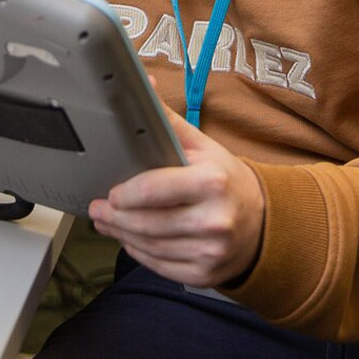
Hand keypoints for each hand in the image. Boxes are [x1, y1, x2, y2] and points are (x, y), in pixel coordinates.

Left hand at [88, 106, 265, 288]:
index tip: (110, 192)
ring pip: (150, 247)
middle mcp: (214, 219)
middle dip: (115, 217)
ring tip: (108, 223)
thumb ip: (168, 120)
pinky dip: (140, 253)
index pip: (156, 190)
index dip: (127, 193)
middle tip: (97, 209)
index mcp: (212, 181)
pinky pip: (160, 265)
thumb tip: (145, 84)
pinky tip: (131, 240)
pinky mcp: (205, 274)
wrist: (261, 220)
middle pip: (148, 223)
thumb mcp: (201, 145)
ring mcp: (211, 251)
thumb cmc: (223, 178)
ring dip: (122, 235)